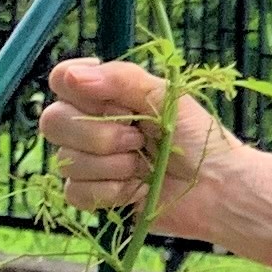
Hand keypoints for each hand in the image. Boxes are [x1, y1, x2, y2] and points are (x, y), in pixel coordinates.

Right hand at [36, 58, 271, 267]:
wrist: (218, 188)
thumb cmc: (198, 137)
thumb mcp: (166, 97)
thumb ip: (121, 79)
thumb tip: (73, 78)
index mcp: (107, 95)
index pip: (61, 80)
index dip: (71, 85)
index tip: (100, 94)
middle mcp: (92, 125)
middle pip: (52, 121)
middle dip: (97, 135)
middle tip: (137, 139)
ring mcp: (90, 161)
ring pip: (65, 161)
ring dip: (111, 165)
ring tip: (144, 166)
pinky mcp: (95, 194)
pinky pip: (75, 192)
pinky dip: (108, 191)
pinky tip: (134, 190)